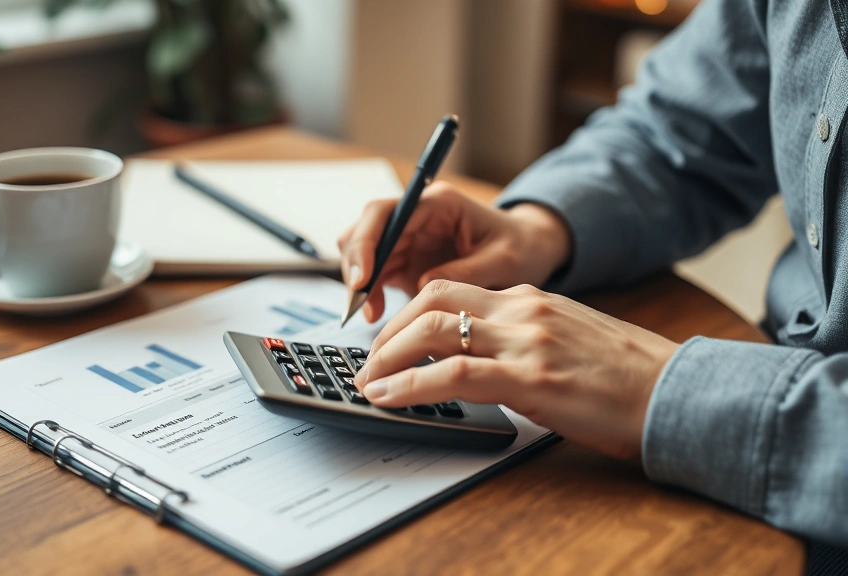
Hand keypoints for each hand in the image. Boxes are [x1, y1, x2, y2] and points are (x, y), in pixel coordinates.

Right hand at [337, 182, 571, 321]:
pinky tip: (376, 314)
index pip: (387, 213)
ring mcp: (410, 238)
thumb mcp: (505, 262)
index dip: (367, 243)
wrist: (531, 251)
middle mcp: (418, 216)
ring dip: (360, 283)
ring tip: (369, 313)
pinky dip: (370, 294)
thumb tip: (422, 286)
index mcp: (440, 204)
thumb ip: (465, 272)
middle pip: (367, 231)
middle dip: (356, 264)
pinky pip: (375, 274)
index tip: (362, 276)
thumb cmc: (523, 248)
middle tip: (358, 301)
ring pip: (365, 253)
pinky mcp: (407, 260)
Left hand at [354, 281, 678, 458]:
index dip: (409, 314)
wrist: (678, 394)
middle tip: (369, 361)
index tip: (388, 341)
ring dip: (388, 355)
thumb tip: (476, 361)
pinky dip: (410, 385)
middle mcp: (523, 310)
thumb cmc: (627, 377)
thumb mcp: (566, 341)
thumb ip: (521, 340)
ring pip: (433, 329)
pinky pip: (453, 374)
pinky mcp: (532, 378)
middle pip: (432, 300)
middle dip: (389, 331)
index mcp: (531, 299)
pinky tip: (389, 397)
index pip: (451, 291)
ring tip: (369, 381)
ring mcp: (526, 341)